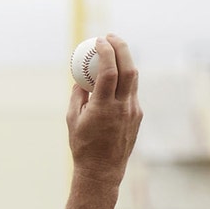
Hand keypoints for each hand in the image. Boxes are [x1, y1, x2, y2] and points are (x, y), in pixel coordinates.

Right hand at [66, 34, 142, 185]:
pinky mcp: (137, 115)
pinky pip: (131, 91)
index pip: (109, 71)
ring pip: (133, 79)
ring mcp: (133, 111)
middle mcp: (122, 106)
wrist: (102, 170)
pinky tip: (114, 76)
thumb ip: (77, 96)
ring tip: (114, 50)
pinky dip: (124, 79)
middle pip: (129, 69)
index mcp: (104, 107)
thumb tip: (80, 79)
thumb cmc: (83, 146)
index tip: (98, 41)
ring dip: (125, 61)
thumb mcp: (72, 119)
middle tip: (111, 37)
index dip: (106, 52)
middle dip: (121, 48)